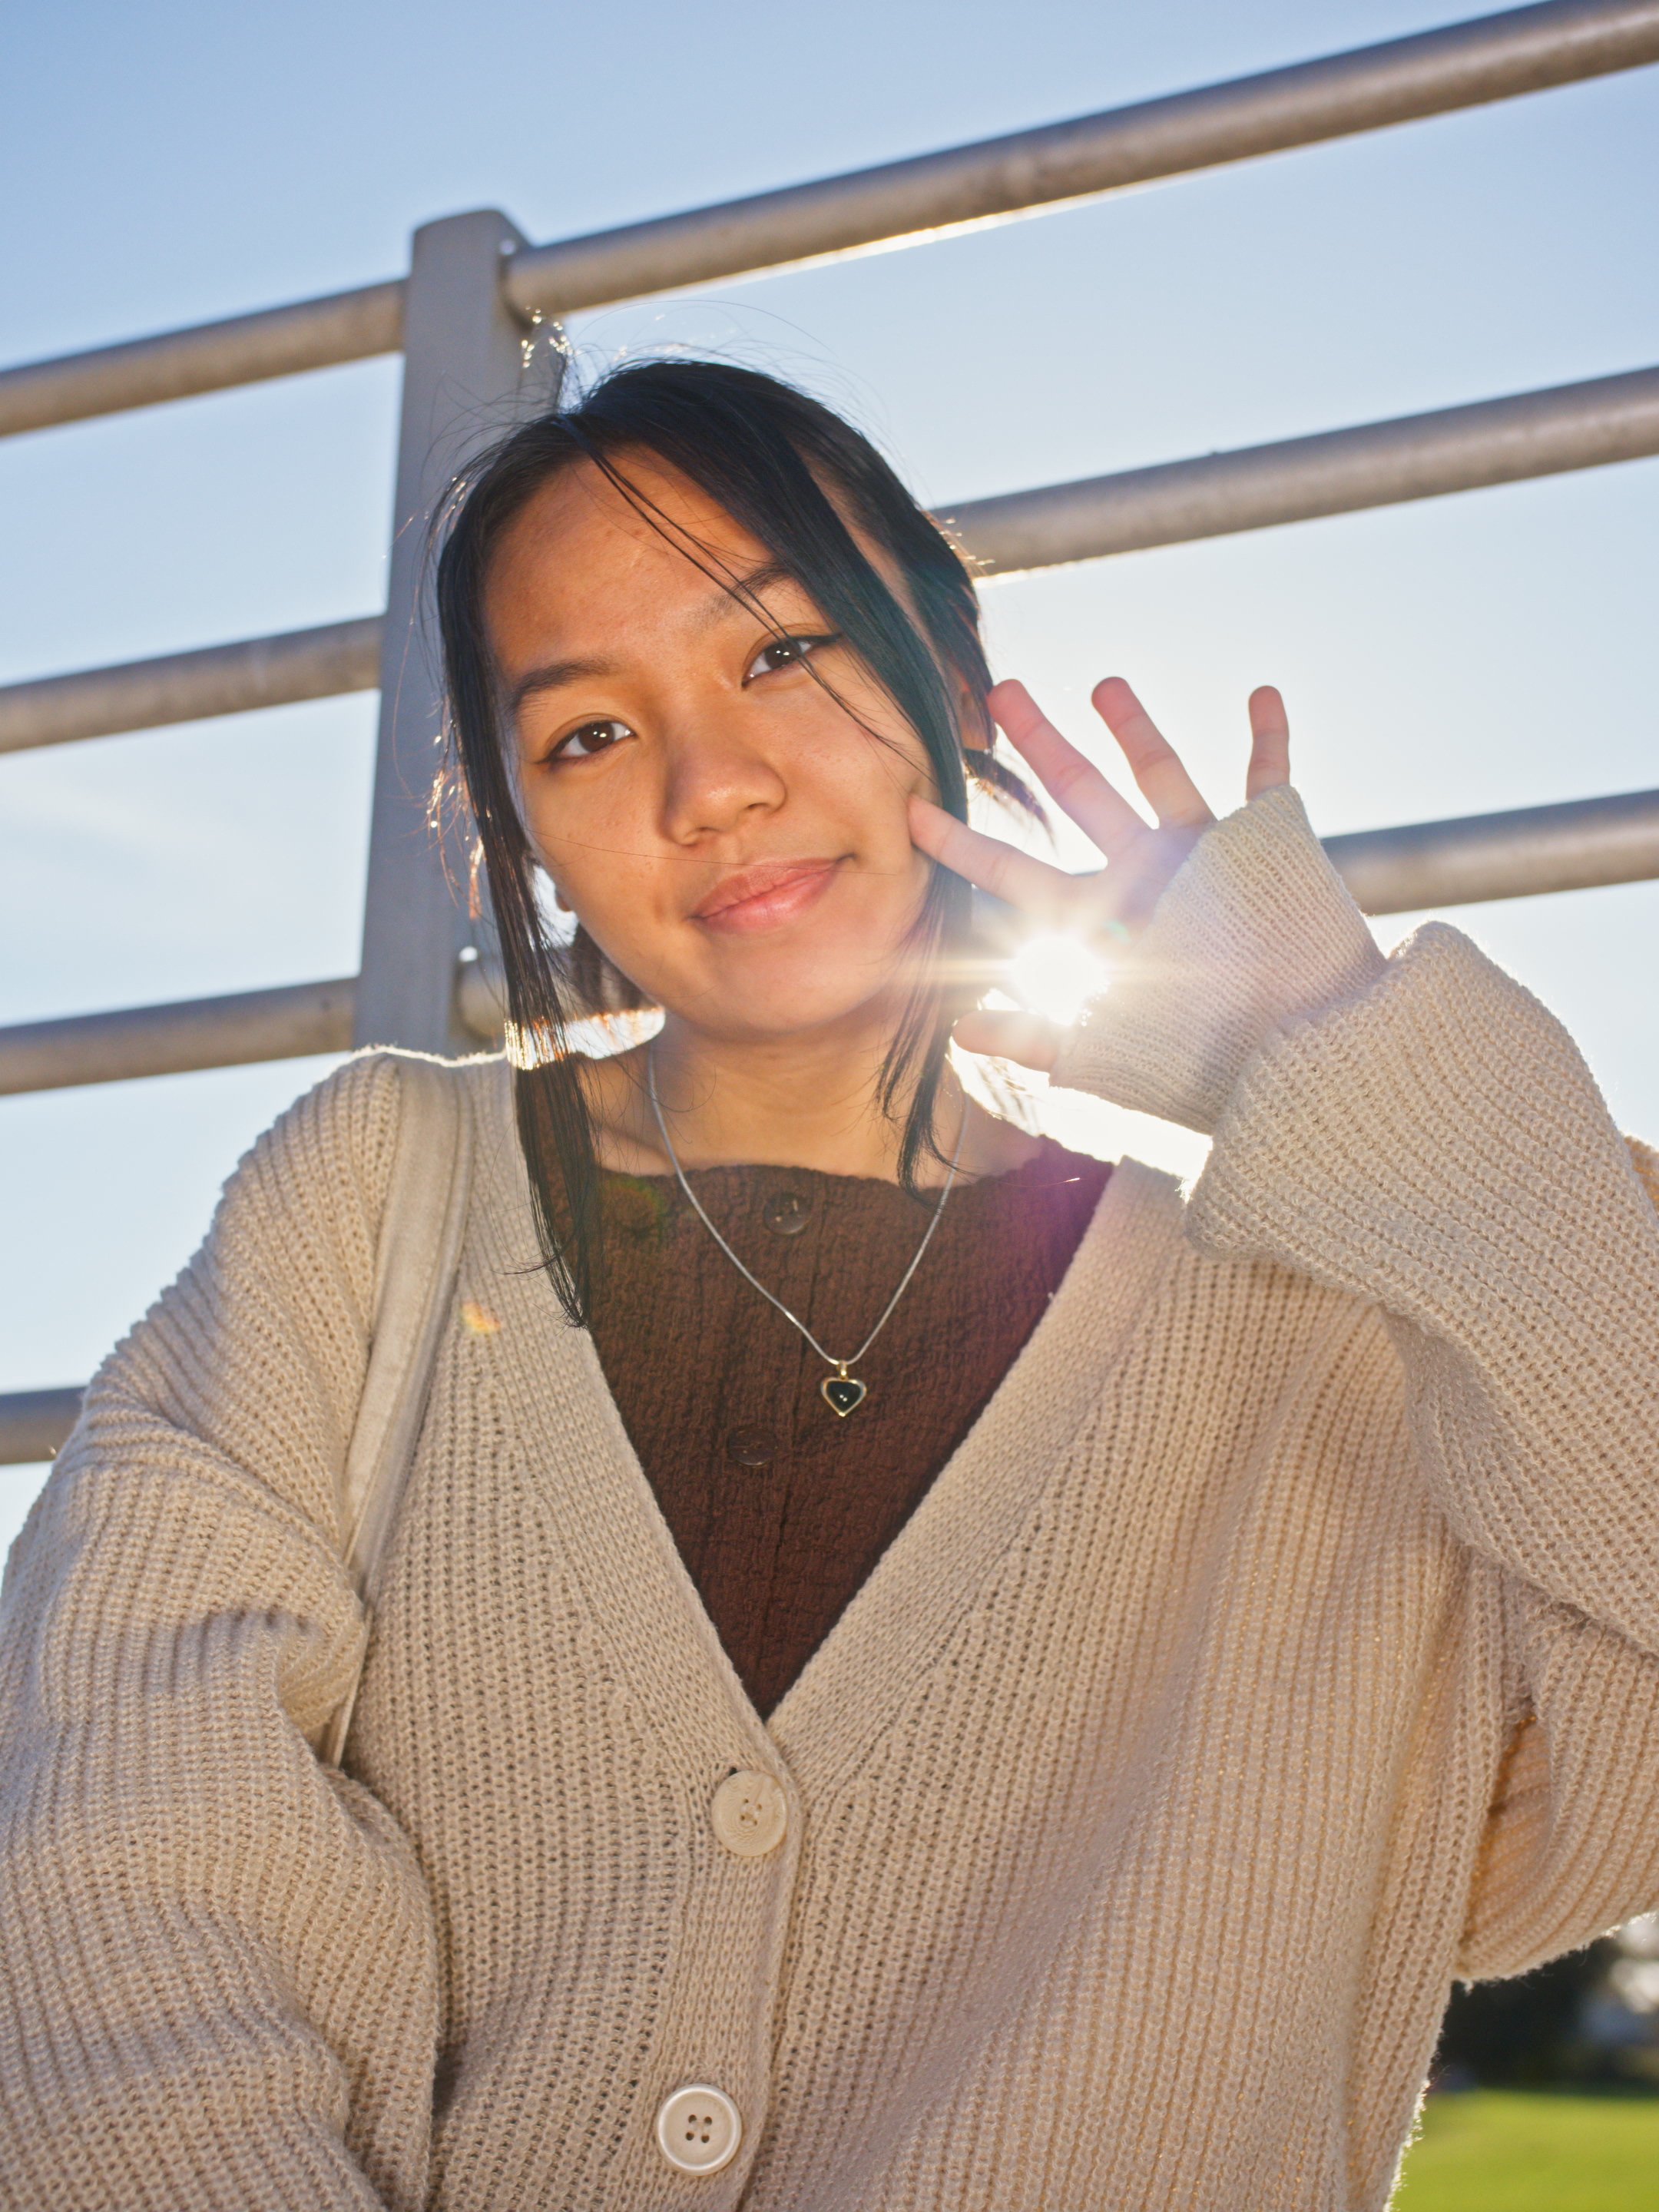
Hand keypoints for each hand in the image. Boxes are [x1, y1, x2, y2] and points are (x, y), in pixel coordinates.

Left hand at [909, 676, 1290, 1070]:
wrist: (1297, 1053)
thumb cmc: (1202, 1058)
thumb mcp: (1110, 1048)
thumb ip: (1035, 1037)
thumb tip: (956, 1032)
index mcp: (1098, 915)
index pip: (1011, 870)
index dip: (959, 842)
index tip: (910, 808)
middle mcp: (1143, 875)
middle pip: (1080, 794)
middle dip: (1041, 742)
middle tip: (1001, 689)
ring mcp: (1203, 856)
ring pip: (1161, 774)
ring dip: (1136, 728)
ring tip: (1104, 682)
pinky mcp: (1264, 846)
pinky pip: (1267, 781)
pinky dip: (1269, 739)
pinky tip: (1263, 693)